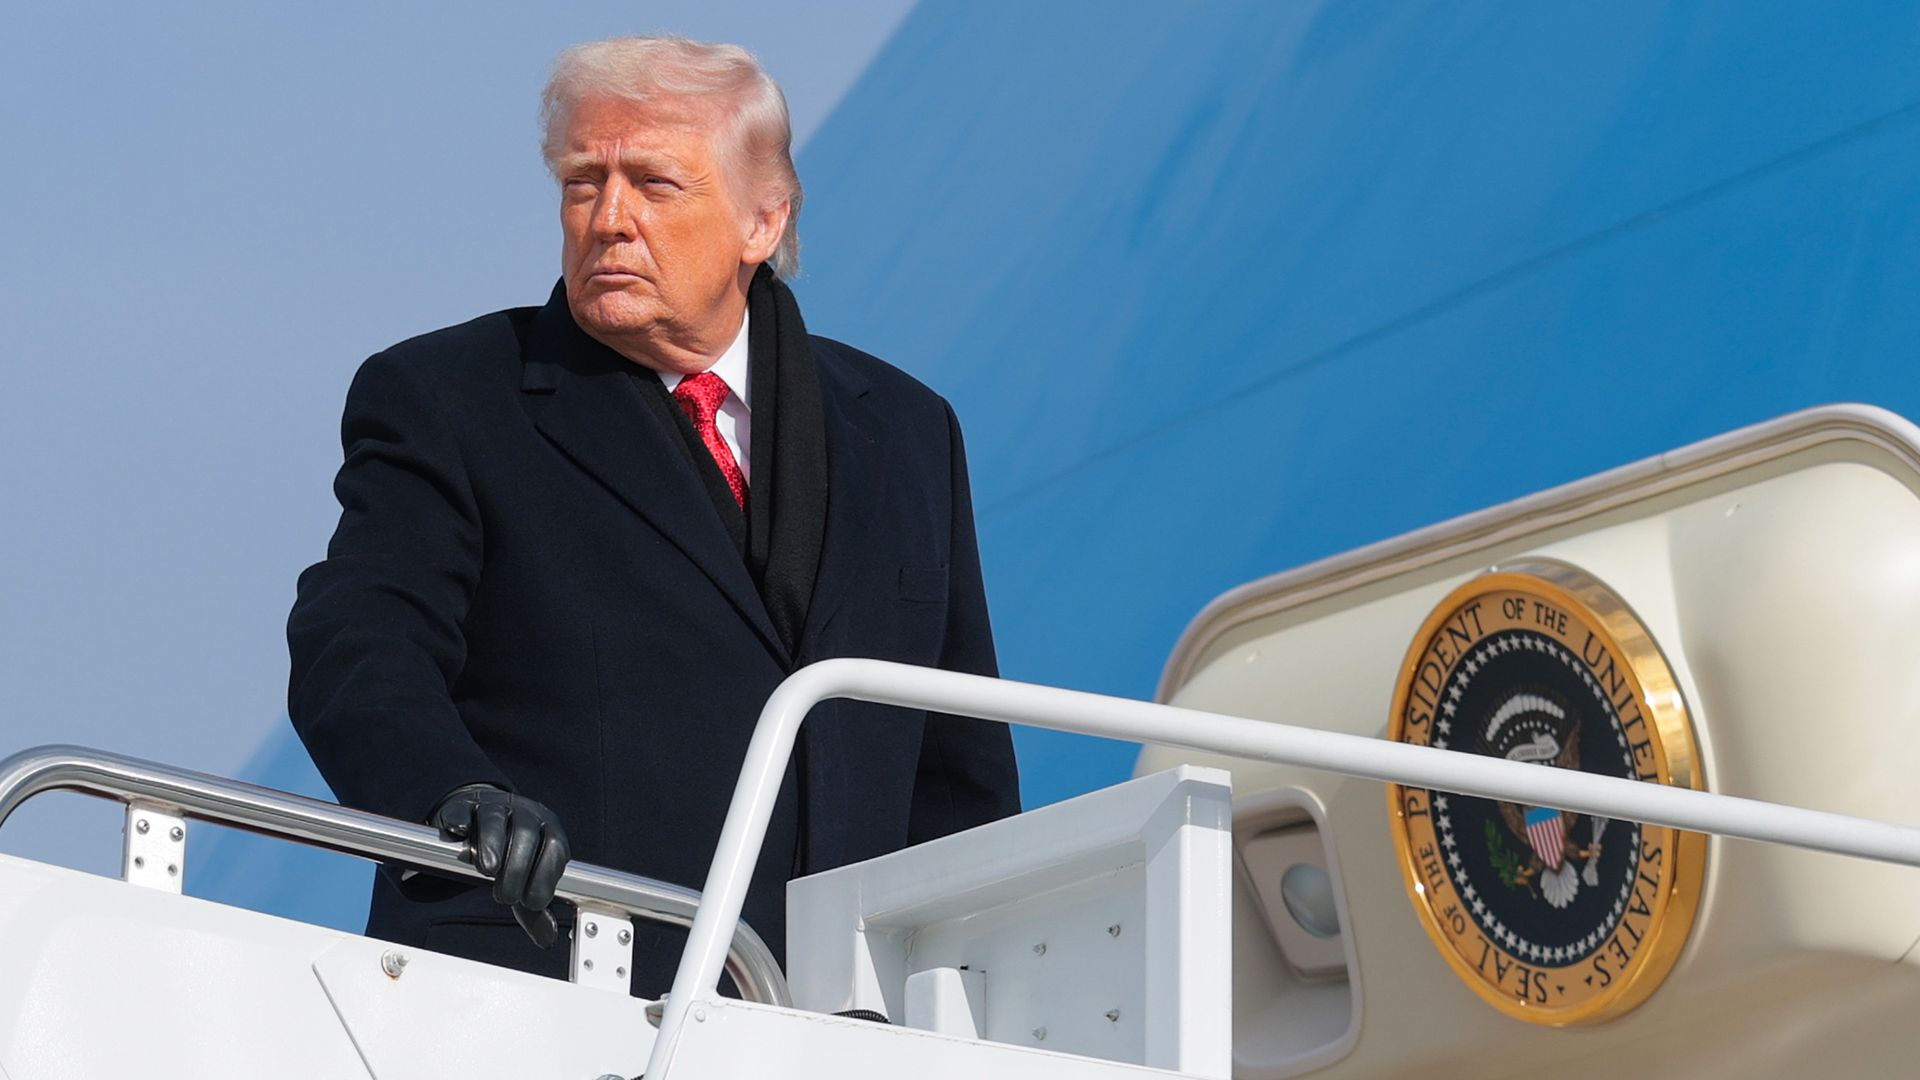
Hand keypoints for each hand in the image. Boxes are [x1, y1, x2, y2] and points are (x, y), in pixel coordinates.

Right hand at [430, 784, 570, 947]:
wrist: (480, 819)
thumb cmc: (510, 855)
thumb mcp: (525, 881)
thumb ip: (534, 910)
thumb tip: (547, 938)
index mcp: (548, 829)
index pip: (556, 846)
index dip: (546, 876)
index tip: (533, 902)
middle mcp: (525, 813)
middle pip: (526, 833)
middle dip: (518, 867)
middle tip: (505, 896)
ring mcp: (494, 806)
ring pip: (495, 818)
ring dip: (492, 844)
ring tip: (488, 869)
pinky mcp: (463, 806)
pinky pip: (462, 810)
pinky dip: (461, 822)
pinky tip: (460, 834)